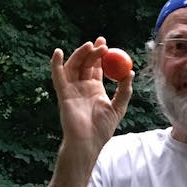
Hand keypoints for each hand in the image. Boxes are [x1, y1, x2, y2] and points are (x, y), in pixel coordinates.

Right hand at [50, 36, 133, 155]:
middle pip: (85, 63)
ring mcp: (72, 89)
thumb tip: (130, 72)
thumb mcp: (118, 108)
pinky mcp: (63, 94)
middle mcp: (82, 87)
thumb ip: (124, 91)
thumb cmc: (102, 129)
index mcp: (95, 89)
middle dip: (92, 52)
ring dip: (80, 54)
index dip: (100, 55)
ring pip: (73, 66)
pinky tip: (58, 52)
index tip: (106, 44)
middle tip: (102, 44)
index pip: (97, 67)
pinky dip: (56, 64)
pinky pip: (58, 76)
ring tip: (90, 47)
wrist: (88, 142)